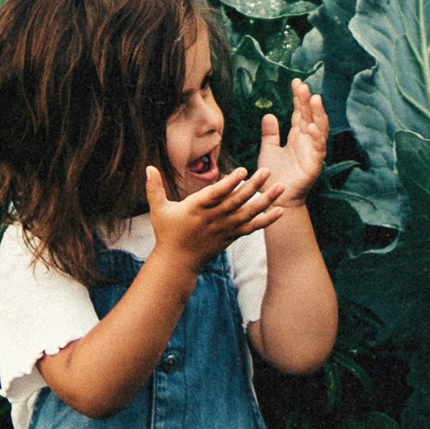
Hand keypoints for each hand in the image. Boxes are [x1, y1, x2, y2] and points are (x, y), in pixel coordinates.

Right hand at [145, 163, 282, 266]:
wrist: (178, 261)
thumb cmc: (167, 233)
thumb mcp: (158, 209)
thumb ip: (154, 188)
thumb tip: (148, 167)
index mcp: (197, 208)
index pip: (216, 194)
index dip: (230, 183)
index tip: (242, 171)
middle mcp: (214, 218)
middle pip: (237, 201)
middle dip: (254, 186)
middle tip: (268, 171)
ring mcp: (225, 228)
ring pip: (249, 213)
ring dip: (266, 200)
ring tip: (281, 187)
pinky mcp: (232, 236)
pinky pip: (252, 228)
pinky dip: (267, 220)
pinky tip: (281, 210)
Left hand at [254, 79, 329, 205]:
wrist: (275, 196)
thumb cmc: (272, 174)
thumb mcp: (268, 149)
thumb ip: (270, 133)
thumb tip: (269, 114)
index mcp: (297, 136)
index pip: (300, 113)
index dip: (299, 99)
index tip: (296, 82)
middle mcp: (307, 141)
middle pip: (310, 116)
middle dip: (307, 101)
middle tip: (303, 86)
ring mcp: (313, 151)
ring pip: (319, 128)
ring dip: (318, 114)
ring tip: (314, 99)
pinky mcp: (314, 164)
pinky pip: (318, 148)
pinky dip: (316, 137)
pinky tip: (312, 126)